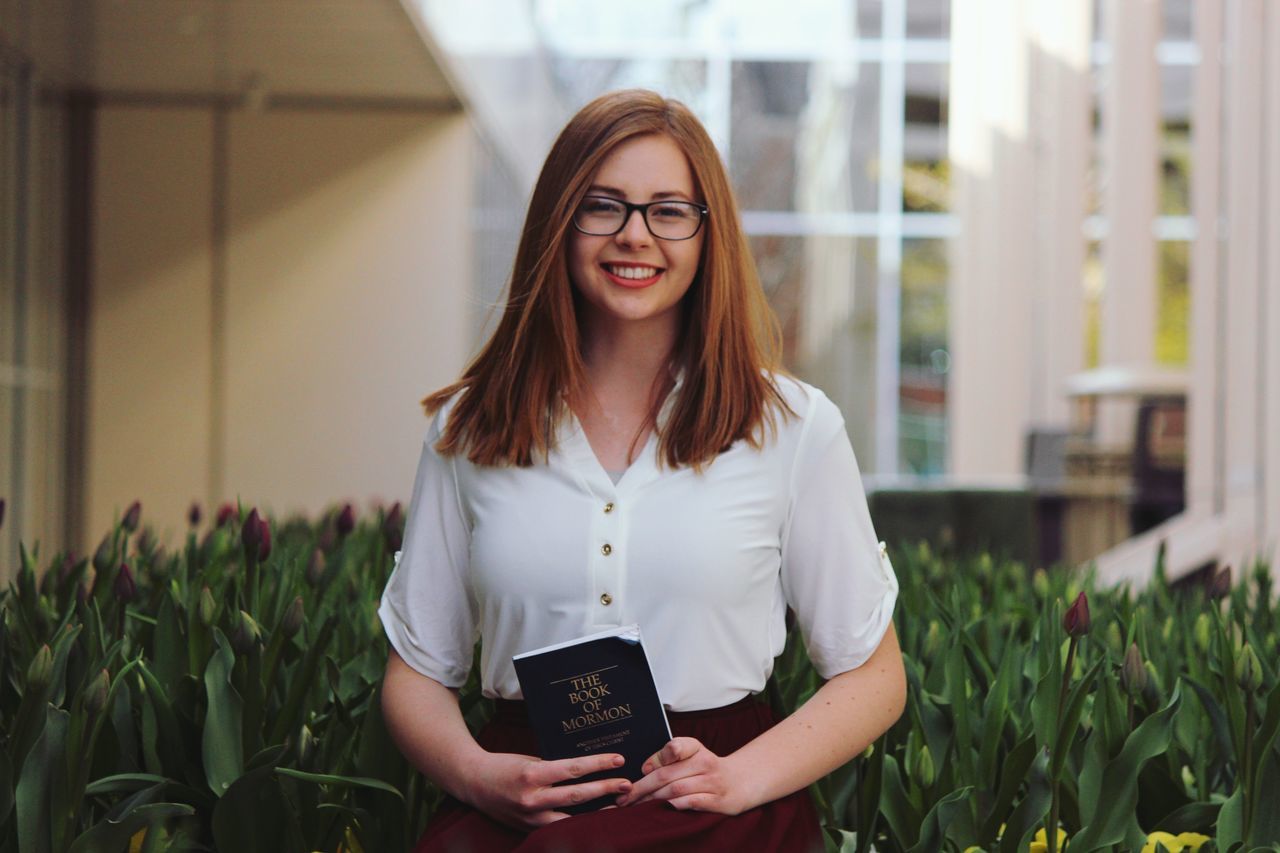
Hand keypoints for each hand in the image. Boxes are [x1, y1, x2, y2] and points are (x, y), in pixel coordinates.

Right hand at [463, 751, 631, 829]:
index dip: (598, 764)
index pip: (573, 768)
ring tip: (618, 805)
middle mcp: (532, 798)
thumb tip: (585, 767)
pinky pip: (559, 827)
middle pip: (577, 795)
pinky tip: (594, 818)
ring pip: (572, 817)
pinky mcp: (529, 828)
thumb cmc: (504, 765)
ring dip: (597, 812)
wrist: (474, 782)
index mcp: (532, 774)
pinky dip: (578, 823)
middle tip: (627, 784)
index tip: (618, 759)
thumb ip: (554, 767)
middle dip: (605, 789)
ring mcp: (531, 817)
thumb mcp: (530, 759)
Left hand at [616, 737, 751, 814]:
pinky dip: (675, 806)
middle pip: (667, 775)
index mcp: (696, 748)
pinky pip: (691, 803)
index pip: (675, 747)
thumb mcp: (691, 755)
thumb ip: (668, 757)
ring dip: (653, 800)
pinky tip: (662, 810)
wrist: (740, 782)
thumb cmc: (706, 768)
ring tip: (636, 807)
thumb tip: (646, 768)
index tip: (643, 769)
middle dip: (642, 787)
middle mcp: (705, 762)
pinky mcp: (718, 801)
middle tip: (624, 798)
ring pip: (676, 790)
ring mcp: (712, 782)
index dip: (656, 758)